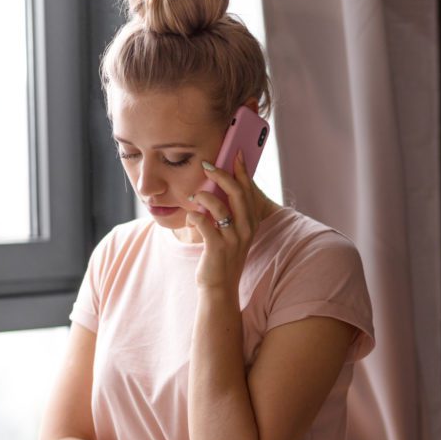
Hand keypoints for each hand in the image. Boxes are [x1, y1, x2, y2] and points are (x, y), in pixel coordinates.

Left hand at [186, 151, 260, 290]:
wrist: (220, 287)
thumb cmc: (222, 255)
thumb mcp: (232, 232)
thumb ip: (228, 212)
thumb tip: (216, 187)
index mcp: (251, 221)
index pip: (249, 190)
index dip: (242, 170)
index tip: (235, 152)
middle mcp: (246, 228)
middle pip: (237, 193)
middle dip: (221, 175)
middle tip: (207, 164)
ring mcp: (233, 238)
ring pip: (219, 206)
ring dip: (203, 197)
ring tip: (193, 198)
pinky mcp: (218, 248)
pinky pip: (203, 223)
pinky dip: (193, 216)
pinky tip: (190, 219)